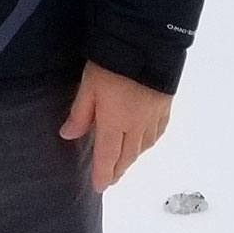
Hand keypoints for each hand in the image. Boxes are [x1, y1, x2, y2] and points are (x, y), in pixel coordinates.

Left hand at [60, 62, 171, 191]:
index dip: (103, 174)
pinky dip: (147, 143)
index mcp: (115, 123)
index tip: (99, 187)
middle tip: (110, 179)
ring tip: (123, 162)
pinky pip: (156, 134)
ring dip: (132, 158)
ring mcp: (154, 118)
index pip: (108, 157)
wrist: (149, 45)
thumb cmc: (112, 64)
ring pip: (143, 147)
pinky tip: (143, 143)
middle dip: (118, 170)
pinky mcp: (165, 107)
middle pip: (128, 156)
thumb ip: (80, 113)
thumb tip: (68, 135)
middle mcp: (137, 127)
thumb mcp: (88, 85)